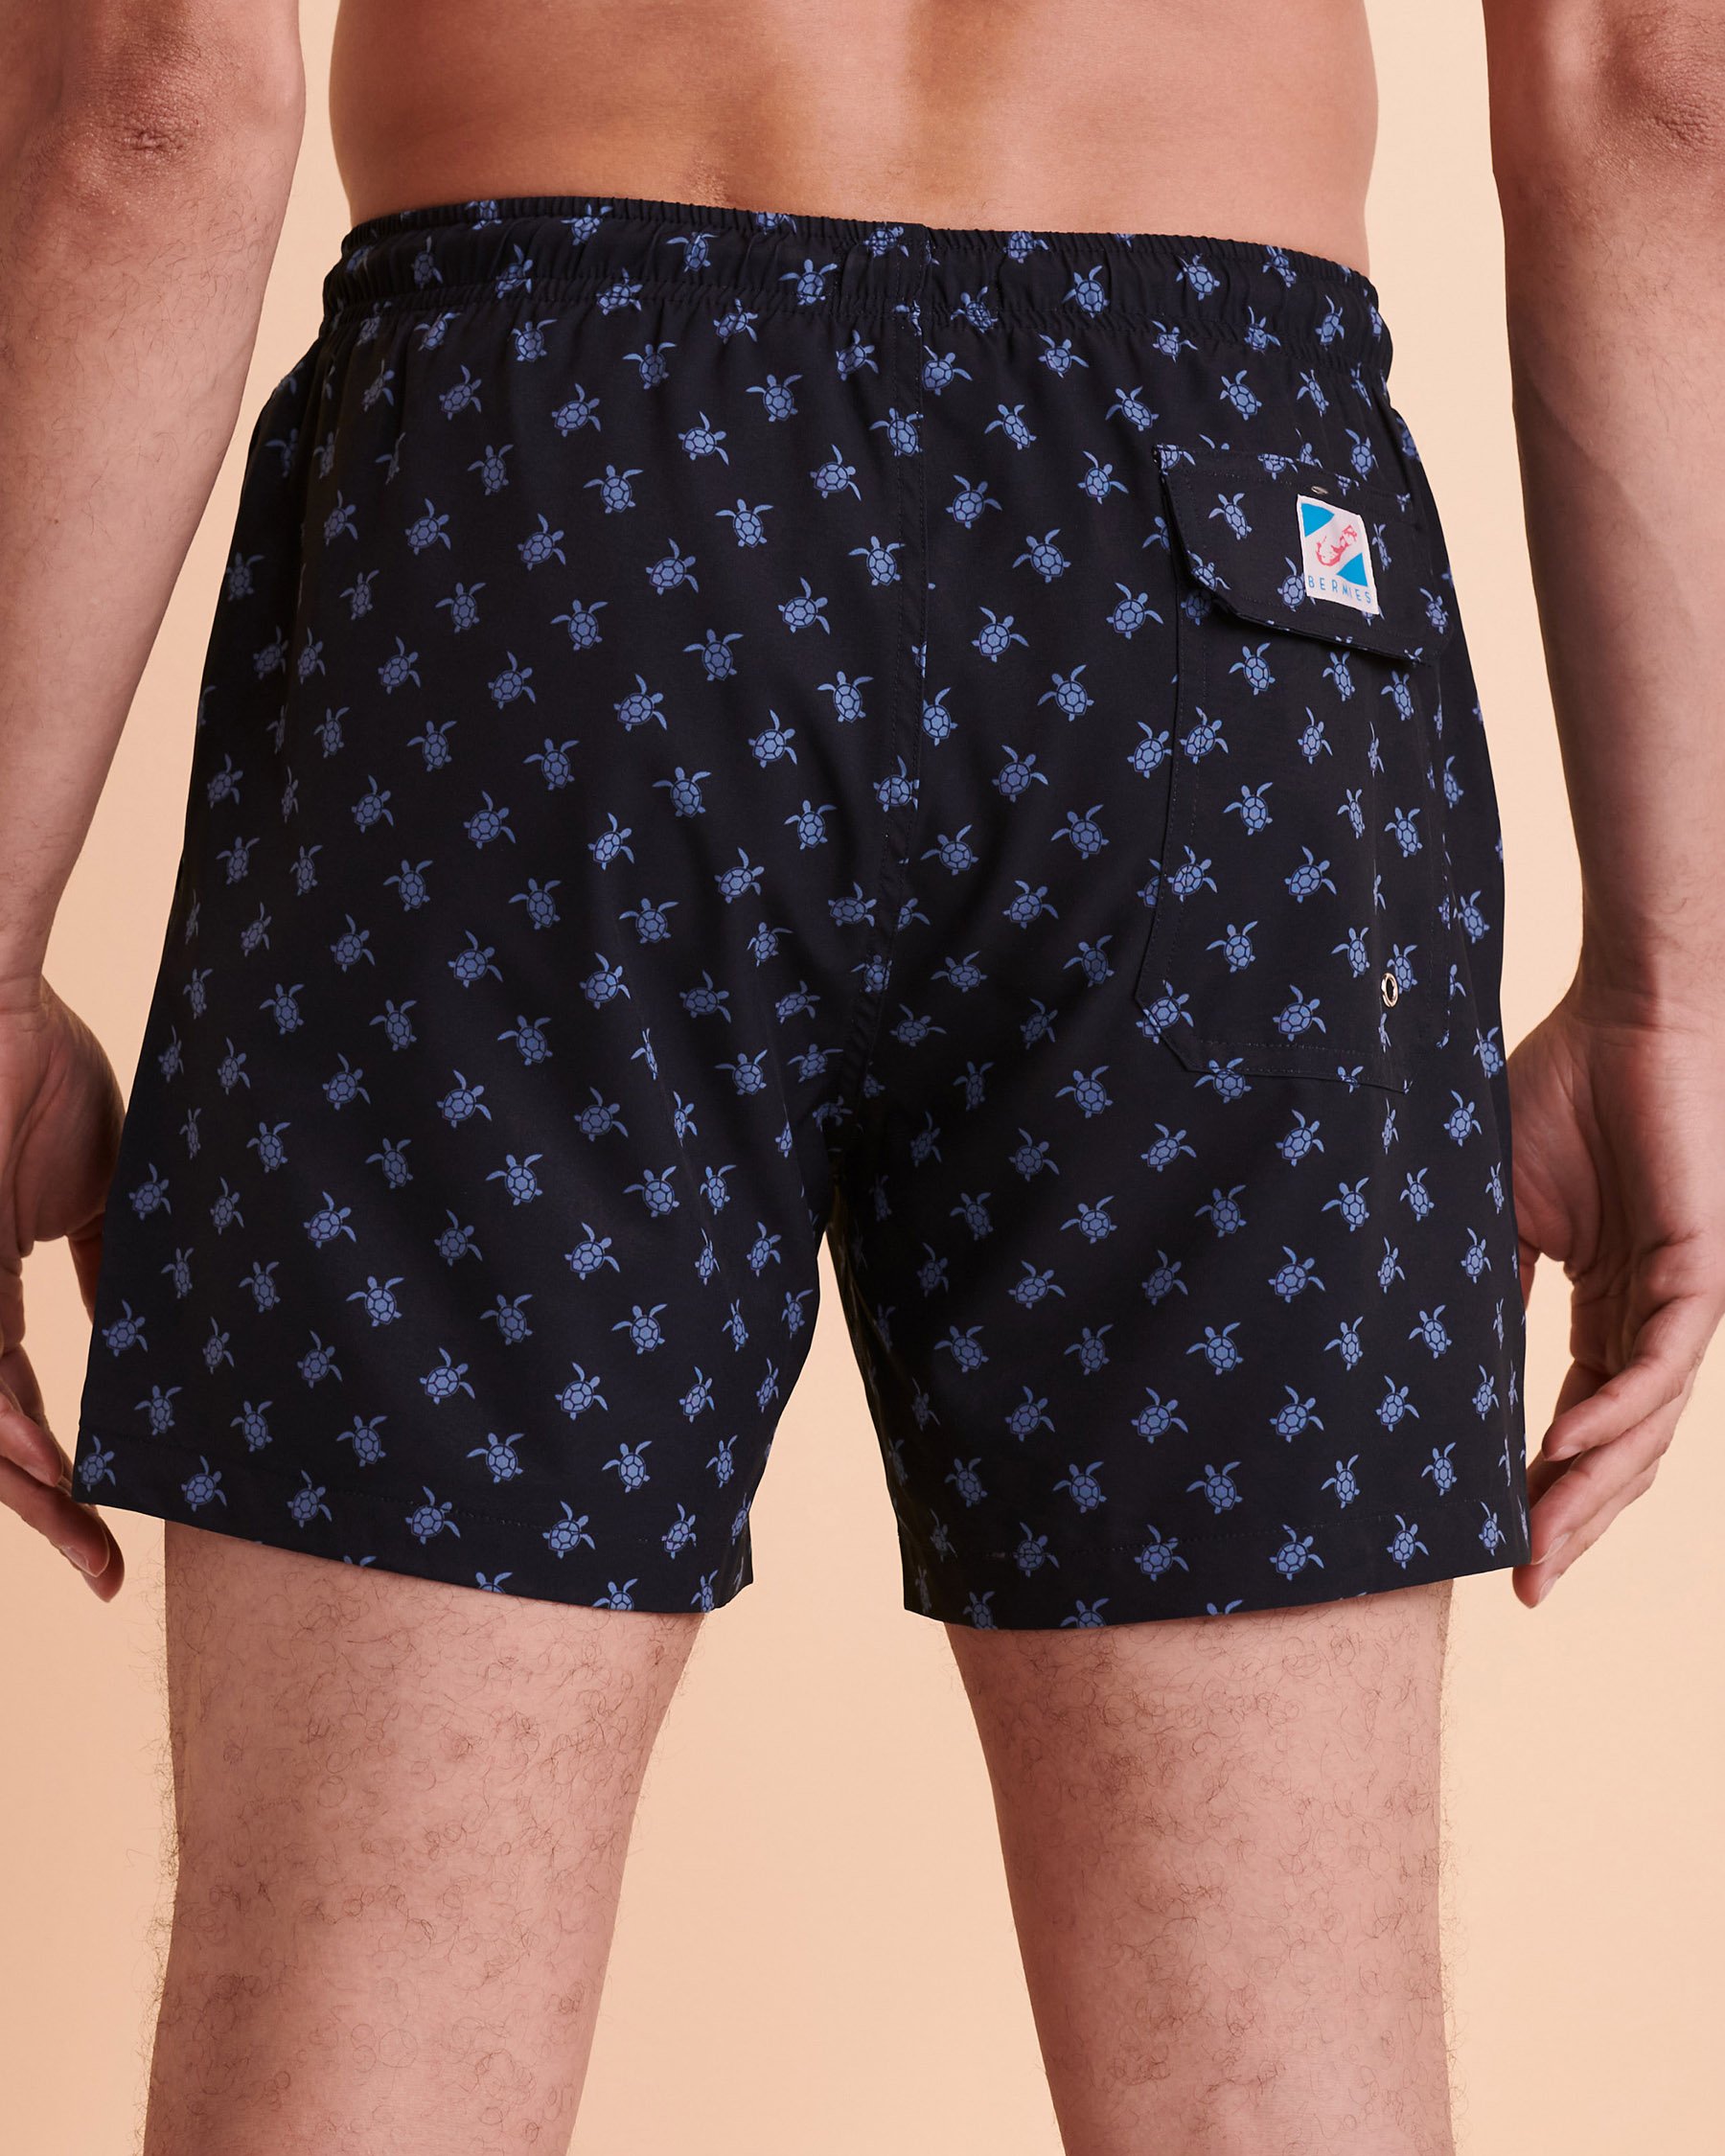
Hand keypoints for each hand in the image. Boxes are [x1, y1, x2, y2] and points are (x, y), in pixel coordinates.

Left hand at [0, 976, 125, 1595]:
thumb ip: (110, 1268)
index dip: (63, 1472)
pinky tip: (50, 1464)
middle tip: (106, 1568)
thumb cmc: (41, 1073)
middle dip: (44, 1509)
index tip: (119, 1528)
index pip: (21, 1406)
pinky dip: (7, 1425)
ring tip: (85, 1535)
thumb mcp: (98, 1191)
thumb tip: (152, 1340)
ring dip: (24, 1488)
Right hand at [1508, 976, 1724, 1605]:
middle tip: (1527, 1583)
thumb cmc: (1562, 1092)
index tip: (1494, 1548)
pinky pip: (1662, 1364)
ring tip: (1542, 1543)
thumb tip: (1426, 1366)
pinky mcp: (1701, 1268)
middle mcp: (1651, 1316)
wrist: (1626, 1016)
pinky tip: (1566, 1450)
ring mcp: (1681, 1298)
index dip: (1543, 1487)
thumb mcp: (1498, 1211)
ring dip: (1594, 1490)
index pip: (1577, 1418)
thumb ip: (1485, 1286)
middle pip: (1619, 1449)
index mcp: (1606, 1302)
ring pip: (1647, 1426)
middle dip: (1574, 1521)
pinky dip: (1616, 1414)